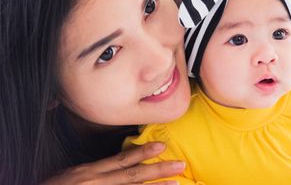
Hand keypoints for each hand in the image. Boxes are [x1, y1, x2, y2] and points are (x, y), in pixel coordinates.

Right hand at [41, 142, 183, 184]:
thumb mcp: (72, 174)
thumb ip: (94, 170)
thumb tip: (116, 164)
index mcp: (88, 172)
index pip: (119, 161)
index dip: (141, 153)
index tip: (162, 146)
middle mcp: (95, 183)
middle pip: (130, 177)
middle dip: (157, 171)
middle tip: (180, 165)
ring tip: (176, 183)